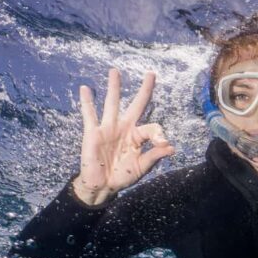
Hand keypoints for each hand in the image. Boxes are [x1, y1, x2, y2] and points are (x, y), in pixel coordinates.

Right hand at [73, 68, 174, 204]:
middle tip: (151, 73)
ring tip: (115, 71)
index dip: (159, 134)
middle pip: (136, 104)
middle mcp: (125, 128)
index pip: (152, 127)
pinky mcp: (93, 133)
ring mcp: (108, 128)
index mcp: (138, 136)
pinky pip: (89, 115)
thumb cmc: (123, 176)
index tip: (163, 143)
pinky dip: (87, 102)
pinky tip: (85, 89)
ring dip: (114, 87)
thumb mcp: (142, 167)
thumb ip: (154, 156)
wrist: (103, 186)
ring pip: (112, 103)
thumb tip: (171, 148)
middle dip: (144, 90)